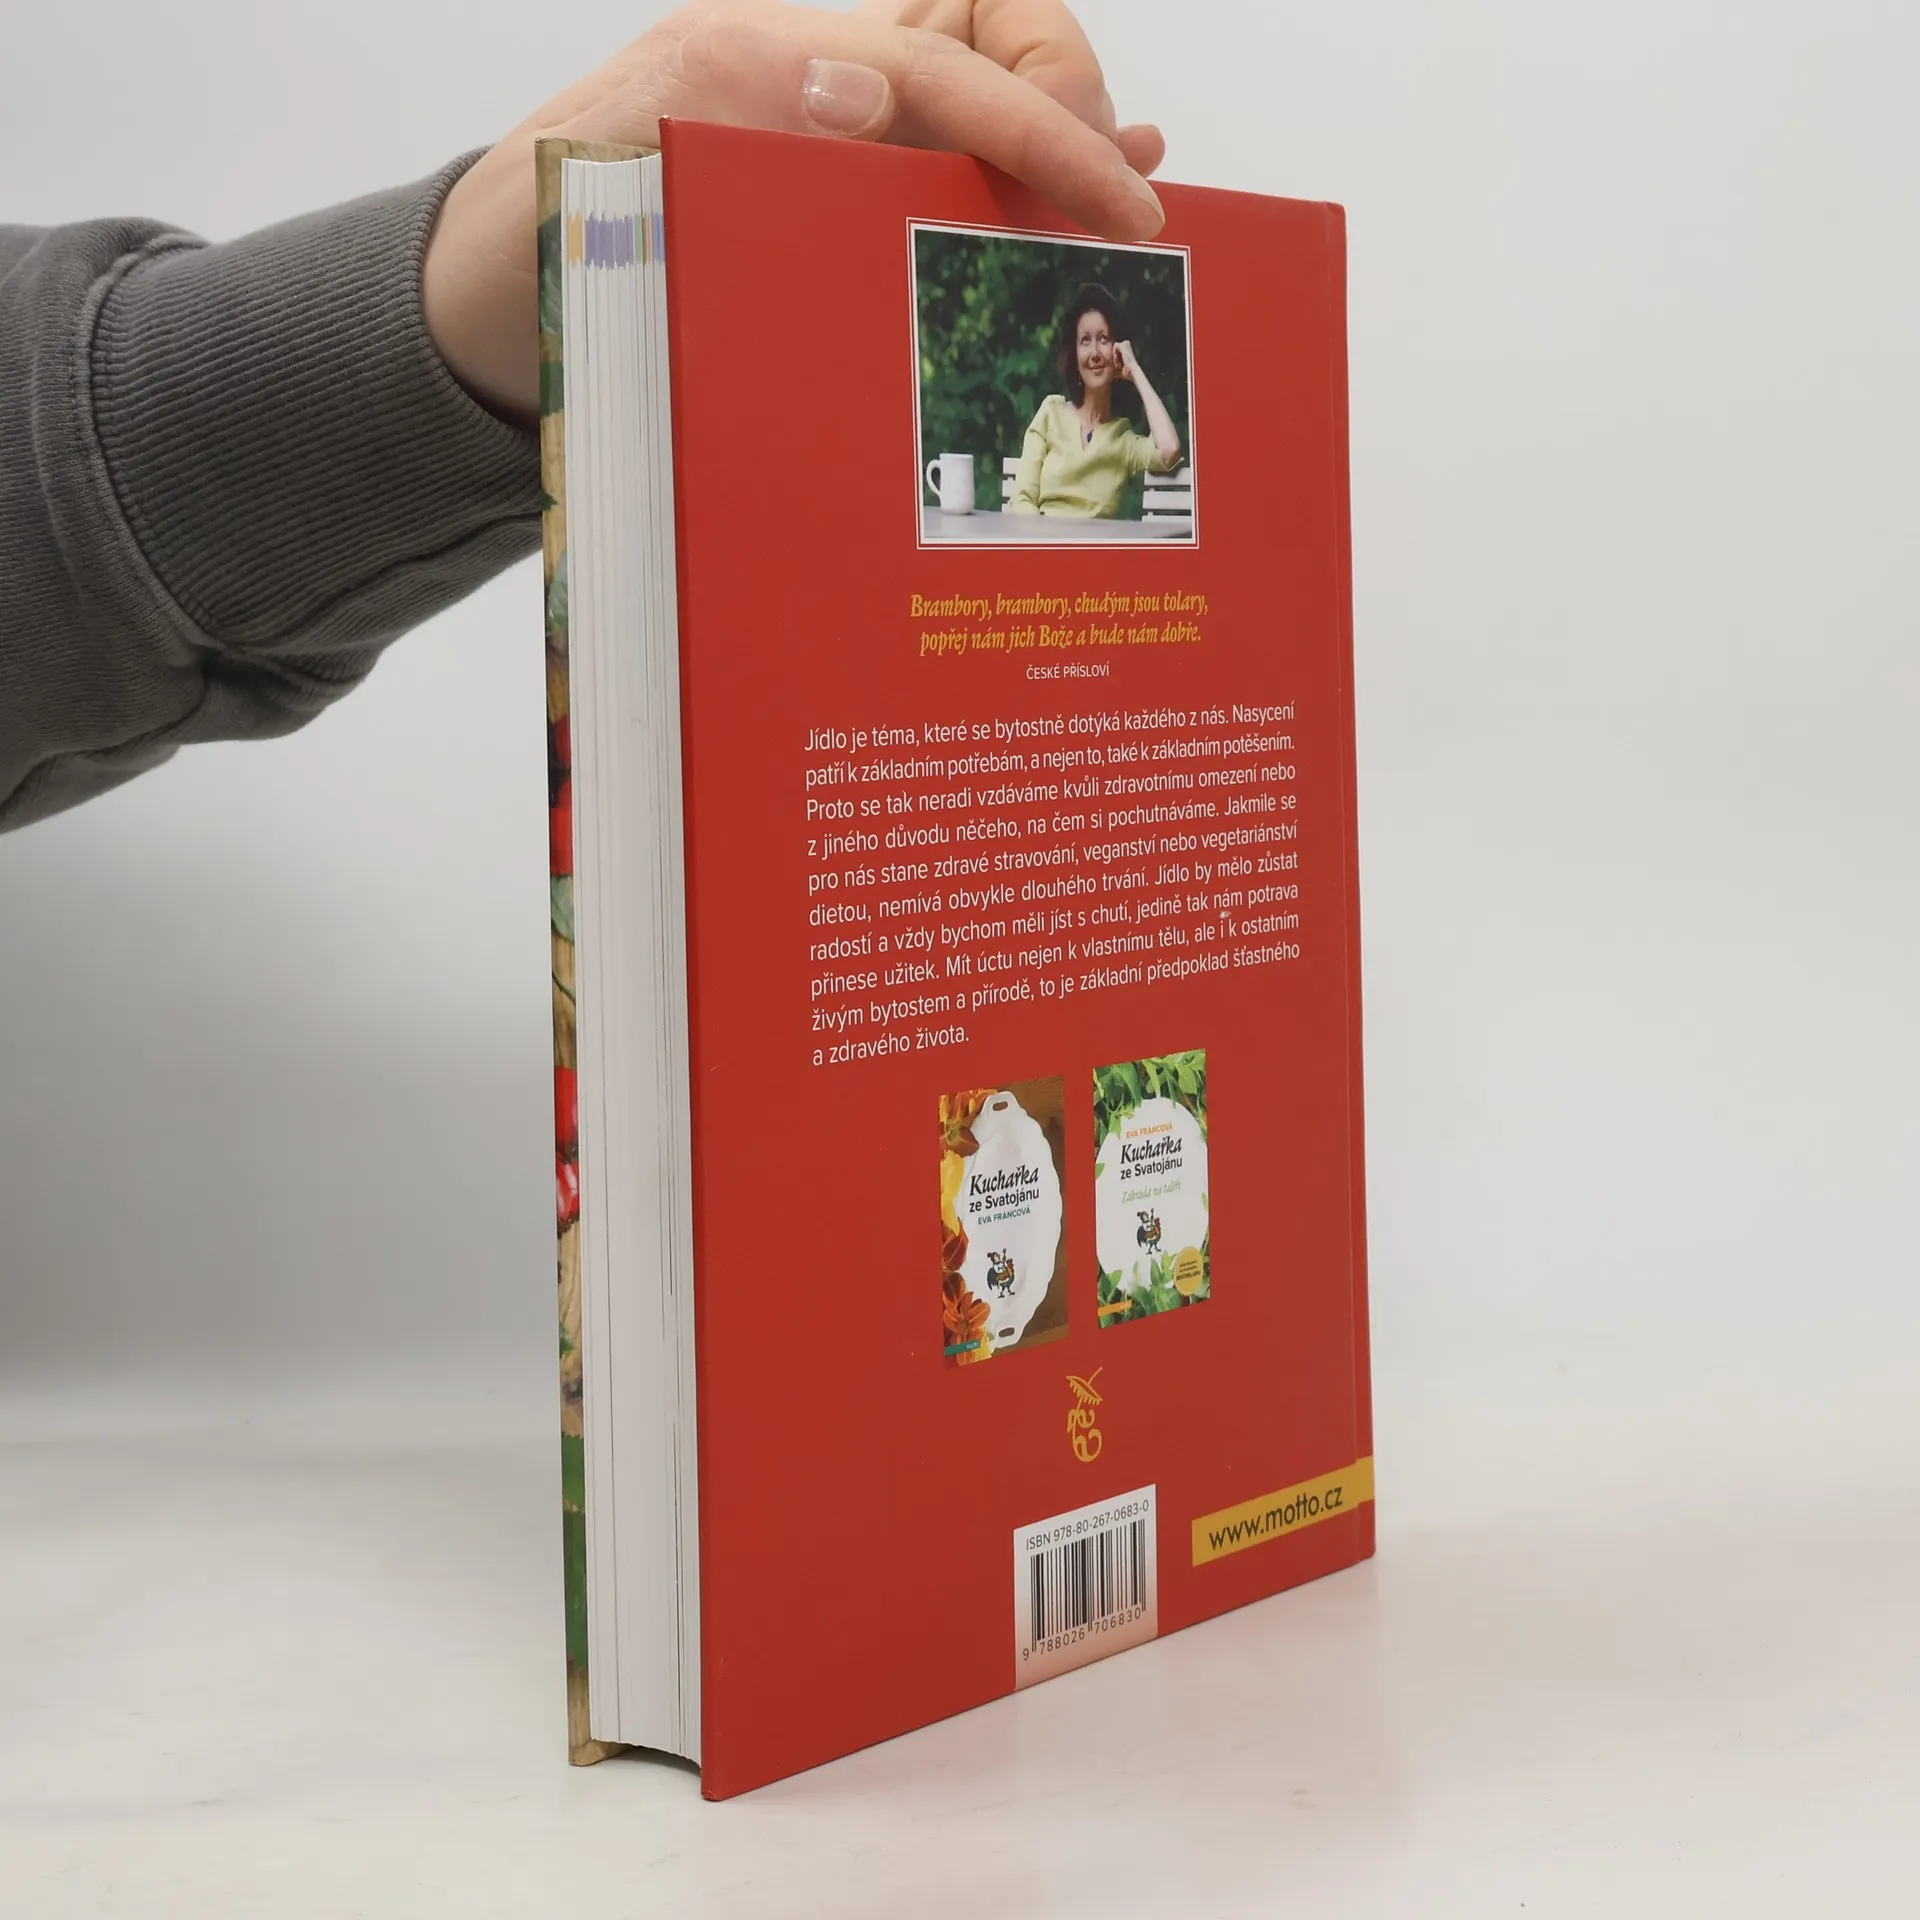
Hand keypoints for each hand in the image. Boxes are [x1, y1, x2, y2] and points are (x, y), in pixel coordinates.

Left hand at [423, 0, 1165, 421]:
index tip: (1119, 188)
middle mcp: (820, 92)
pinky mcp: (828, 224)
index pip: (954, 54)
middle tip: (1115, 206)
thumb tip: (860, 81)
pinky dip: (1021, 193)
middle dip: (1067, 113)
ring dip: (1062, 159)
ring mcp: (831, 156)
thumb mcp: (601, 155)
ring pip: (980, 125)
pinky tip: (1089, 209)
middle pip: (992, 50)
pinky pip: (942, 190)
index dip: (1051, 115)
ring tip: (1138, 207)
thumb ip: (728, 93)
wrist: (482, 327)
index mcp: (774, 58)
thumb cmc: (529, 245)